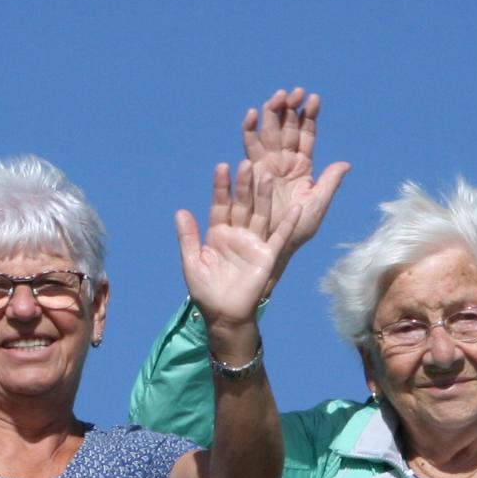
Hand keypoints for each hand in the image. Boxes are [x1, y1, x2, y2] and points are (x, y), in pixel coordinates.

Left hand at [174, 154, 348, 333]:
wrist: (223, 314)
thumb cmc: (205, 290)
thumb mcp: (192, 262)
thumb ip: (188, 237)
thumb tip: (180, 211)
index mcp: (218, 233)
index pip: (220, 204)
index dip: (221, 187)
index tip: (221, 166)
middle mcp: (238, 233)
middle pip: (242, 204)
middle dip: (243, 185)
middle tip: (246, 163)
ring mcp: (254, 243)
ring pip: (261, 215)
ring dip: (264, 196)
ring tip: (266, 175)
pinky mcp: (268, 256)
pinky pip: (280, 238)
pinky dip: (288, 224)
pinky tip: (296, 209)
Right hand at [239, 87, 349, 268]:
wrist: (273, 245)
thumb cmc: (297, 230)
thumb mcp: (317, 205)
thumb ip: (330, 183)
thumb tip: (346, 163)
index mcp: (303, 168)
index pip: (307, 136)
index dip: (310, 118)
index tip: (314, 99)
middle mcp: (285, 162)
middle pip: (288, 129)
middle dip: (291, 109)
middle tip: (295, 92)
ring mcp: (268, 165)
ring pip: (270, 133)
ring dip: (272, 114)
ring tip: (277, 96)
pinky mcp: (251, 171)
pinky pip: (249, 147)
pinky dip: (249, 130)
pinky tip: (252, 114)